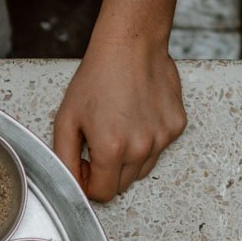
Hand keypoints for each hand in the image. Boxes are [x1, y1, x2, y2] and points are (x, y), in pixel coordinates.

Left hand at [53, 40, 186, 201]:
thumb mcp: (66, 120)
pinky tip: (137, 116)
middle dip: (107, 172)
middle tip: (99, 142)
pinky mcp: (176, 127)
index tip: (85, 164)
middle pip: (122, 186)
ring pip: (141, 170)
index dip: (88, 182)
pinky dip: (147, 140)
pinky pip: (158, 148)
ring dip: (127, 158)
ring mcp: (162, 138)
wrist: (131, 46)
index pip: (102, 194)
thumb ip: (65, 159)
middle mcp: (141, 148)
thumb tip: (73, 184)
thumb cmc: (97, 77)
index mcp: (111, 149)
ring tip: (118, 126)